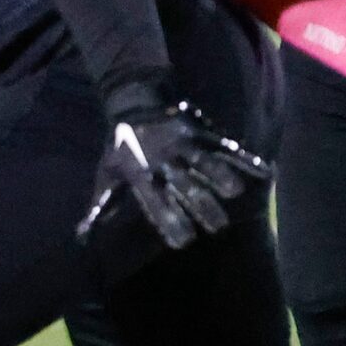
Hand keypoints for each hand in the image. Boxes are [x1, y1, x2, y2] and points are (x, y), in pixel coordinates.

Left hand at [79, 101, 271, 251]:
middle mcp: (163, 160)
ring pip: (204, 162)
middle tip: (217, 228)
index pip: (156, 203)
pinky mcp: (199, 131)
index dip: (169, 222)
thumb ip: (100, 206)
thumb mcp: (107, 173)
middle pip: (185, 187)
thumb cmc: (121, 146)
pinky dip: (244, 158)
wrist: (132, 102)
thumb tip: (82, 236)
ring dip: (220, 177)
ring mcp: (183, 144)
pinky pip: (224, 146)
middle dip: (201, 207)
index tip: (184, 242)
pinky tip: (263, 170)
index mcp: (140, 174)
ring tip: (234, 194)